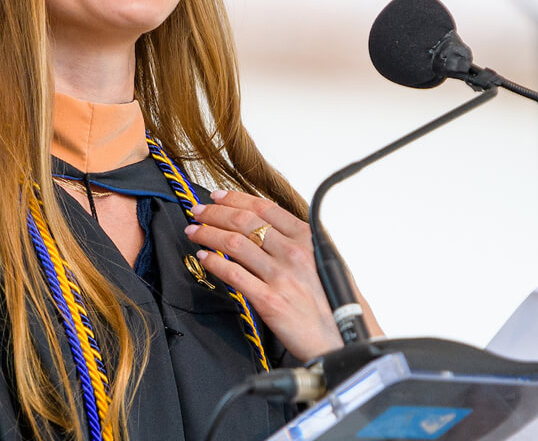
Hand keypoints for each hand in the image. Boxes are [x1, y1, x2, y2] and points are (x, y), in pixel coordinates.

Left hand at [184, 189, 341, 360]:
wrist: (344, 340)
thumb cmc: (337, 304)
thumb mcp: (326, 261)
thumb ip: (301, 243)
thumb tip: (274, 229)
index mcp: (308, 238)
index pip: (264, 208)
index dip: (236, 198)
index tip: (218, 196)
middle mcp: (294, 253)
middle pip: (244, 221)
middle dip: (215, 212)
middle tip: (198, 210)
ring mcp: (281, 276)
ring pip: (234, 244)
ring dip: (208, 234)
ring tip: (194, 231)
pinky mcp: (269, 301)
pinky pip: (234, 275)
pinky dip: (214, 263)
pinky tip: (204, 258)